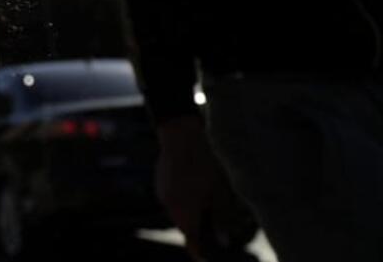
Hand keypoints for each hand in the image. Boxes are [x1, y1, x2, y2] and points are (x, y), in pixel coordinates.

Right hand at [155, 115, 239, 260]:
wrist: (181, 132)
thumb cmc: (205, 163)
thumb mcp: (221, 193)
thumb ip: (221, 219)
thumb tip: (223, 241)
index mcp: (185, 213)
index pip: (191, 243)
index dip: (201, 252)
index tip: (209, 256)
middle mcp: (169, 207)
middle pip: (185, 226)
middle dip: (199, 228)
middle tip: (217, 223)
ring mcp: (162, 192)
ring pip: (178, 211)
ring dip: (191, 210)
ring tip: (209, 198)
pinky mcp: (160, 180)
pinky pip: (173, 197)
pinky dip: (184, 197)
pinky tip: (196, 183)